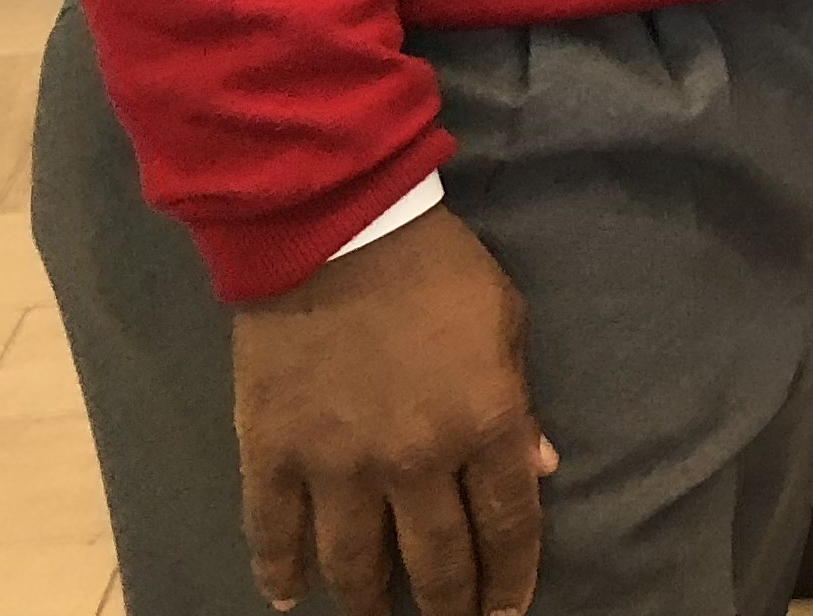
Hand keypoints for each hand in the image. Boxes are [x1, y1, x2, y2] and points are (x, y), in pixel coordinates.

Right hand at [234, 209, 554, 615]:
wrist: (337, 234)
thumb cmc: (436, 270)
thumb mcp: (507, 323)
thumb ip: (521, 404)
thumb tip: (540, 470)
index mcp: (484, 423)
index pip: (508, 525)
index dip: (510, 578)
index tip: (507, 610)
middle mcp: (414, 461)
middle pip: (436, 560)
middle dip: (449, 605)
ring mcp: (338, 466)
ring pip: (355, 565)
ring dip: (370, 603)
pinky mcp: (272, 456)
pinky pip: (274, 534)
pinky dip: (280, 573)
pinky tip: (289, 597)